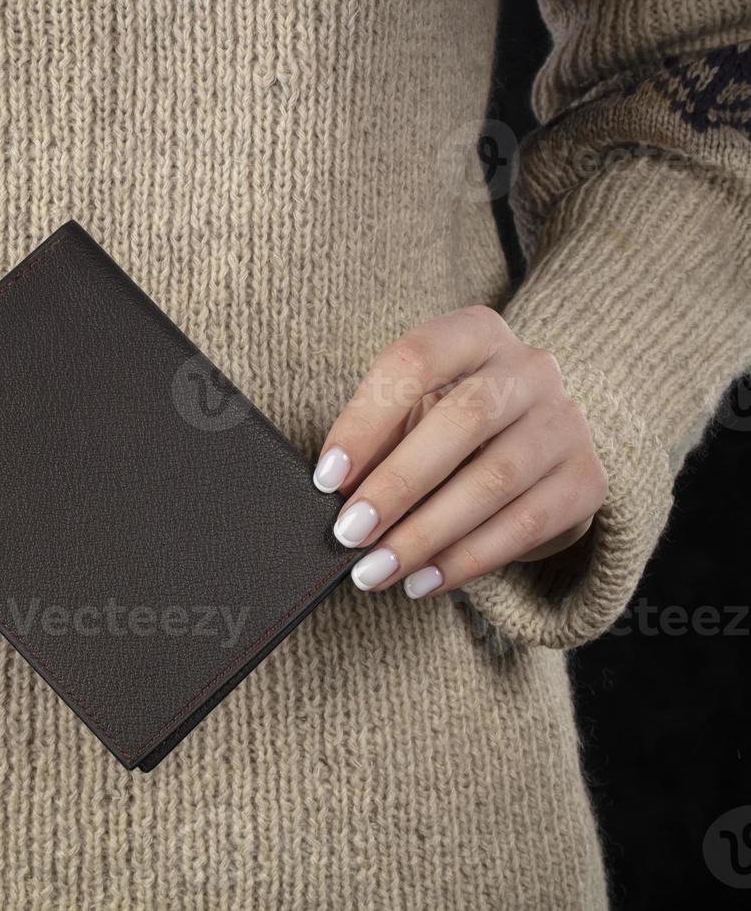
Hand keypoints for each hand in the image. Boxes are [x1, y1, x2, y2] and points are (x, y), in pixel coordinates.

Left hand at [312, 305, 606, 597]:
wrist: (536, 452)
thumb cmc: (449, 427)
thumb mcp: (412, 413)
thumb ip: (378, 439)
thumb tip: (335, 493)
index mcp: (476, 334)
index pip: (415, 360)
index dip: (365, 420)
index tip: (327, 478)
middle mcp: (530, 369)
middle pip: (462, 420)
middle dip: (397, 483)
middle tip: (350, 532)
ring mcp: (565, 423)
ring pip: (494, 480)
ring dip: (425, 534)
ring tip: (376, 569)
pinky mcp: (586, 480)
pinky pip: (523, 525)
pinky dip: (465, 560)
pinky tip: (422, 581)